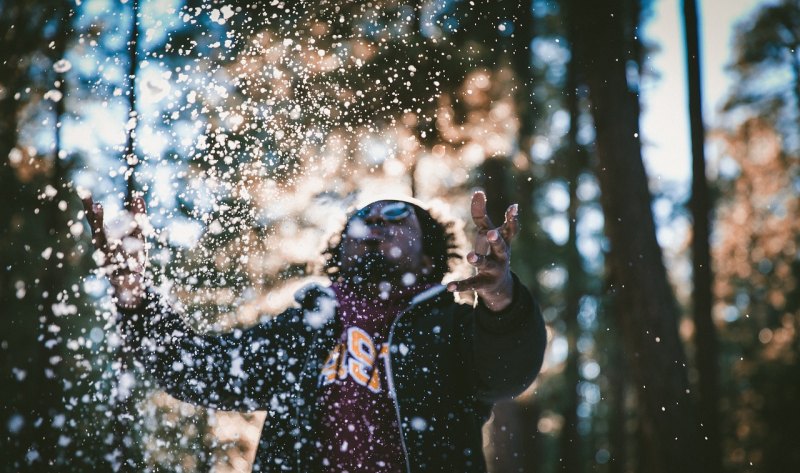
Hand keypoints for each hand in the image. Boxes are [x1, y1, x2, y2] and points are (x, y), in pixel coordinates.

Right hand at [81, 194, 149, 308]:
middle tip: (97, 206)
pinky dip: (129, 269)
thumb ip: (138, 218)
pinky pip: (123, 272)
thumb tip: (138, 196)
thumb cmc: (132, 258)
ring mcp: (109, 264)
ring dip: (109, 242)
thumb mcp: (137, 236)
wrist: (132, 287)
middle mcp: (102, 250)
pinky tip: (134, 268)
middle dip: (97, 221)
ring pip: (108, 252)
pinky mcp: (118, 278)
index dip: (90, 208)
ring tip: (111, 236)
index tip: (85, 193)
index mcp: (104, 239)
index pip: (95, 221)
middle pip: (98, 234)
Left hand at [447, 191, 518, 311]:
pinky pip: (471, 284)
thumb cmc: (492, 251)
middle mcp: (502, 256)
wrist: (499, 286)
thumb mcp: (486, 232)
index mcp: (504, 242)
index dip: (512, 219)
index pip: (510, 229)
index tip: (513, 207)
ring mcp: (494, 270)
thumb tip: (478, 191)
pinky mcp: (483, 284)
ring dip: (478, 260)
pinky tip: (448, 287)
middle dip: (497, 240)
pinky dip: (460, 286)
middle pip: (501, 247)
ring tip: (469, 256)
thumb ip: (481, 214)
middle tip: (491, 232)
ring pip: (487, 264)